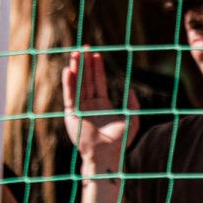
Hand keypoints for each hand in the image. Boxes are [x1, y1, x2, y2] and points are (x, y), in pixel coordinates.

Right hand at [61, 51, 135, 167]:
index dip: (97, 68)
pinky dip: (69, 83)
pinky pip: (69, 96)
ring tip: (76, 53)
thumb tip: (131, 88)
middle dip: (85, 64)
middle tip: (85, 47)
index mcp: (102, 106)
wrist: (106, 155)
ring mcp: (79, 109)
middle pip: (86, 80)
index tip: (97, 54)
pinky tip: (69, 70)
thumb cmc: (119, 142)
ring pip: (77, 85)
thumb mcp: (132, 120)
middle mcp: (89, 106)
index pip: (98, 82)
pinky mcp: (71, 115)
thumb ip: (133, 104)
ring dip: (76, 69)